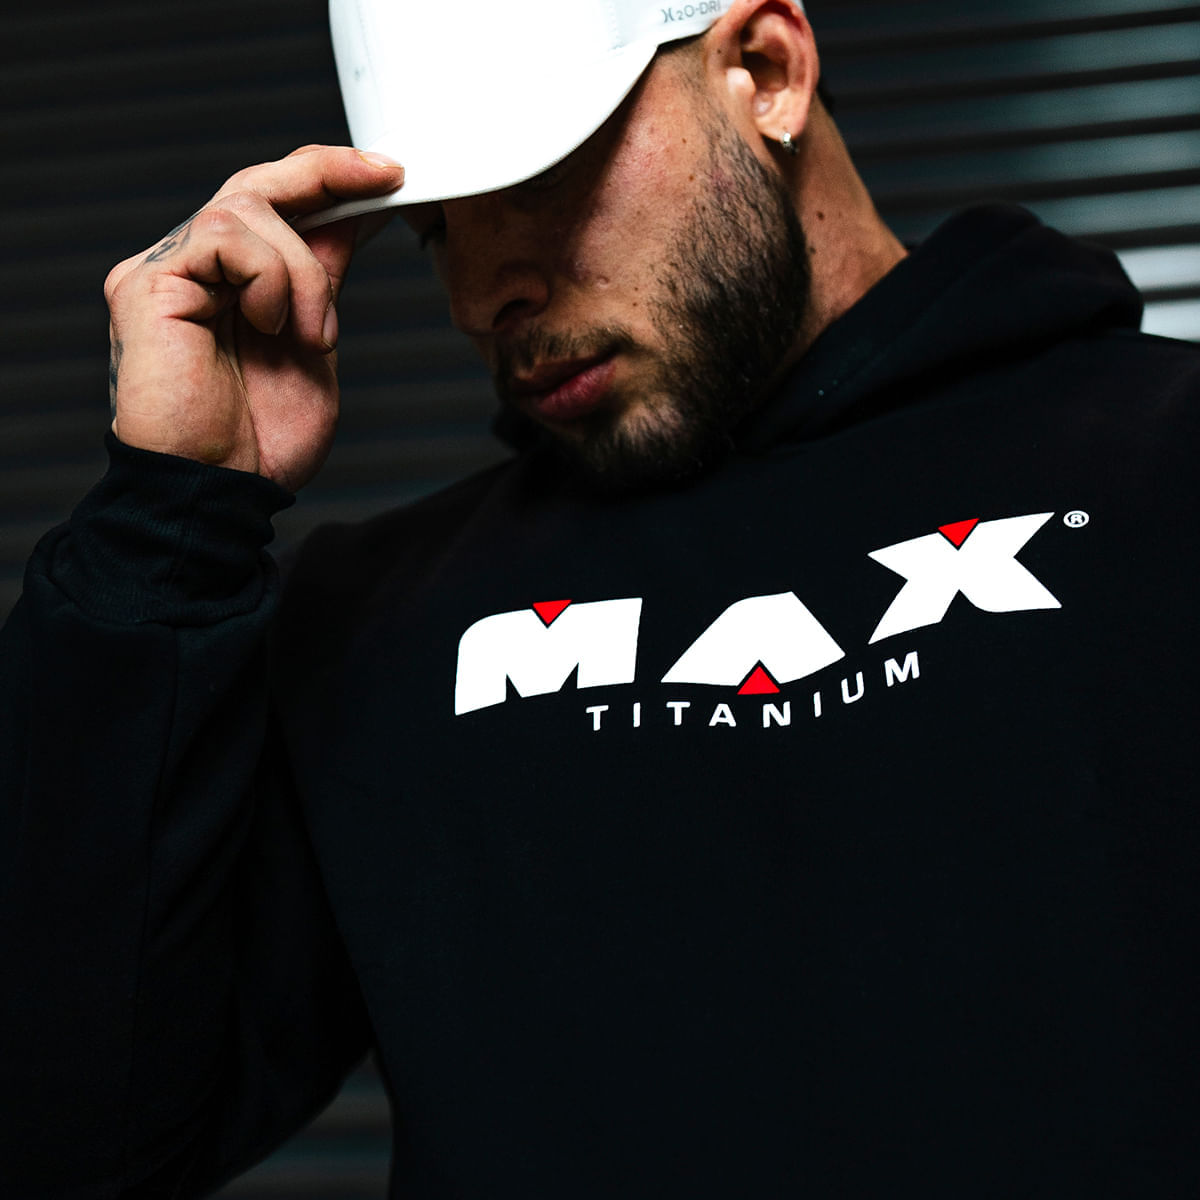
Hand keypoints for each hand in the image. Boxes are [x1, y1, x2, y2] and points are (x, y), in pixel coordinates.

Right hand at [104, 145, 403, 491]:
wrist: (222, 493)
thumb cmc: (260, 442)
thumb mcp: (314, 346)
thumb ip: (321, 282)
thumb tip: (351, 218)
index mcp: (229, 285)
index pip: (273, 206)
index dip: (326, 179)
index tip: (387, 176)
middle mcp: (192, 269)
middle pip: (255, 185)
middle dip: (327, 174)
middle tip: (384, 177)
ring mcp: (166, 272)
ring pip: (248, 208)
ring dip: (305, 271)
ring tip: (315, 335)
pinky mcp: (148, 283)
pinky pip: (224, 235)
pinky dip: (270, 279)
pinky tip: (272, 327)